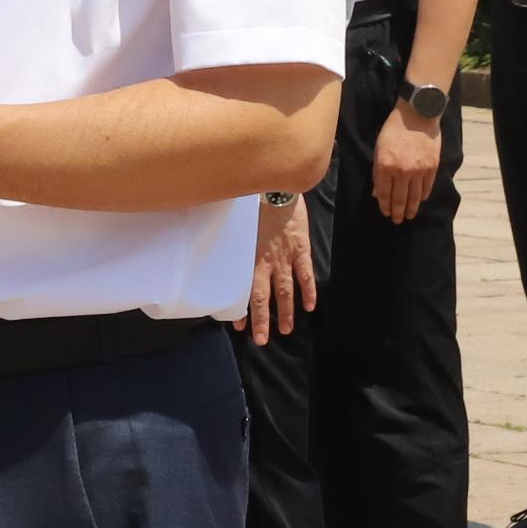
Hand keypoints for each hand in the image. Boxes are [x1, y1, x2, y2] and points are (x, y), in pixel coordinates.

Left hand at [243, 191, 316, 343]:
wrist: (276, 188)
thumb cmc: (254, 205)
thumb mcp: (239, 228)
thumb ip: (234, 245)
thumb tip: (215, 253)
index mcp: (250, 257)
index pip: (245, 290)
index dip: (243, 309)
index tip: (239, 326)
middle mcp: (267, 261)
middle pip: (265, 297)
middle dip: (263, 320)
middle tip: (262, 340)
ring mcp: (286, 257)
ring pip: (287, 290)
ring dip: (287, 311)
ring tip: (287, 330)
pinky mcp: (302, 248)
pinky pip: (306, 274)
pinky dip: (309, 291)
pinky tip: (311, 306)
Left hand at [370, 107, 442, 220]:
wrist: (417, 114)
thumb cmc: (394, 129)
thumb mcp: (379, 148)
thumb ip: (378, 172)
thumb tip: (377, 193)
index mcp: (385, 166)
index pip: (384, 193)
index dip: (384, 205)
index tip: (386, 213)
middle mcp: (402, 171)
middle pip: (399, 198)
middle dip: (397, 212)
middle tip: (397, 221)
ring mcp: (419, 170)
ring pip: (414, 196)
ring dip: (411, 208)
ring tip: (409, 216)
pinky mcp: (432, 167)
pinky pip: (427, 187)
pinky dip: (423, 196)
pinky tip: (420, 201)